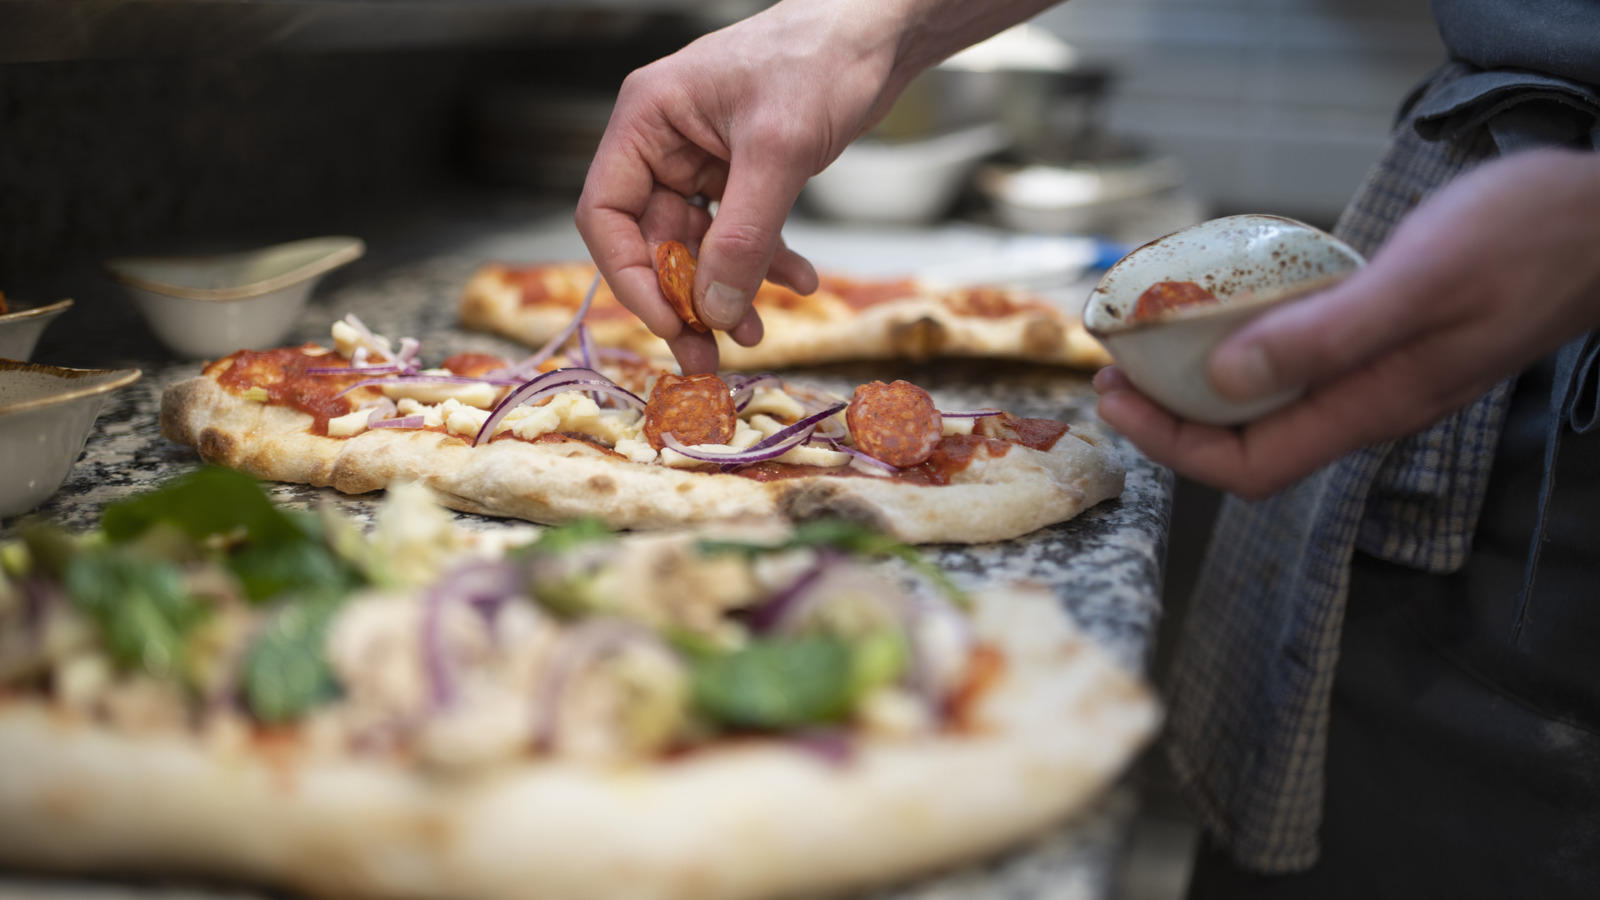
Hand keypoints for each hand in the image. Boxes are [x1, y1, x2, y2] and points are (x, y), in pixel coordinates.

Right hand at [575, 1, 909, 372]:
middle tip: (707, 356)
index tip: (671, 323)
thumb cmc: (821, 58)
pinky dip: (764, 262)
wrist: (878, 33)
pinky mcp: (742, 171)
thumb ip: (742, 236)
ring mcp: (702, 158)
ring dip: (726, 291)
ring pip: (698, 245)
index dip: (632, 277)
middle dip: (684, 299)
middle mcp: (664, 141)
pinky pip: (738, 232)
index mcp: (647, 120)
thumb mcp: (778, 152)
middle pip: (651, 240)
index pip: (607, 214)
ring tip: (755, 333)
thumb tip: (712, 308)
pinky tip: (798, 281)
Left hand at [1095, 148, 1599, 498]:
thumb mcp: (1419, 283)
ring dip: (1203, 386)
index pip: (1249, 466)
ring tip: (1152, 345)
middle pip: (1249, 443)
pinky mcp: (1389, 342)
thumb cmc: (1528, 241)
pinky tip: (1228, 315)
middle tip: (1116, 370)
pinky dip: (1248, 350)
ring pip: (1273, 406)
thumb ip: (1327, 337)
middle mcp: (1370, 403)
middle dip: (1172, 419)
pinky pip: (1301, 365)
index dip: (1173, 445)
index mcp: (1372, 406)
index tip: (1116, 399)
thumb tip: (1228, 381)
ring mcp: (1381, 376)